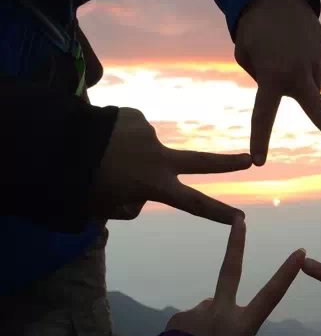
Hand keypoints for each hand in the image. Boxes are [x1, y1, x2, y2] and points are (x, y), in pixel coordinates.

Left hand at [91, 108, 251, 223]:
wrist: (56, 144)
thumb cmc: (78, 184)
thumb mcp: (106, 207)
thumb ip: (129, 204)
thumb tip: (138, 193)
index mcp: (153, 184)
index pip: (193, 203)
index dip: (217, 213)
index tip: (239, 219)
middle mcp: (158, 158)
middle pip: (201, 161)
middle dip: (227, 163)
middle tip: (249, 160)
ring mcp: (148, 134)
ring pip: (146, 150)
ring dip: (130, 154)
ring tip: (103, 156)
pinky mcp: (135, 116)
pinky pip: (132, 131)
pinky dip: (120, 137)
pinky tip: (102, 140)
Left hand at [167, 218, 304, 335]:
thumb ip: (227, 329)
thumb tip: (212, 310)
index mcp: (243, 326)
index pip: (271, 295)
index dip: (286, 272)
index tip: (299, 251)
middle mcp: (223, 312)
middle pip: (231, 270)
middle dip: (236, 243)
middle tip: (239, 220)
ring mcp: (200, 311)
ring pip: (205, 310)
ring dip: (203, 325)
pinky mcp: (179, 316)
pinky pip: (187, 322)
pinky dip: (186, 333)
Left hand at [234, 0, 320, 164]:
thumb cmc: (253, 30)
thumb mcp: (245, 56)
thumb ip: (265, 80)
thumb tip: (299, 90)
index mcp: (272, 76)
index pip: (264, 115)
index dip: (260, 139)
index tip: (258, 162)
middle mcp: (298, 72)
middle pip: (320, 112)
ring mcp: (316, 63)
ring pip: (309, 87)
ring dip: (297, 78)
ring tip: (284, 51)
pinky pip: (316, 74)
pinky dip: (307, 68)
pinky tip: (298, 49)